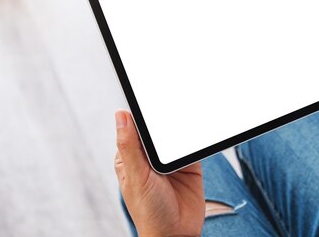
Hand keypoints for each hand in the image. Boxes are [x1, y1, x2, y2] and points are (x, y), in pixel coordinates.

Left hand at [114, 110, 204, 236]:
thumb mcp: (137, 176)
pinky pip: (192, 145)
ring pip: (175, 135)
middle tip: (172, 101)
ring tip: (187, 113)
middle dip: (164, 118)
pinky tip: (198, 129)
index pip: (135, 128)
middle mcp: (150, 157)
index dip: (141, 113)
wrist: (177, 234)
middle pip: (157, 129)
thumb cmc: (150, 212)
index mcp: (131, 157)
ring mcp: (170, 161)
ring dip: (181, 126)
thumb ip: (130, 146)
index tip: (148, 95)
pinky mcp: (189, 165)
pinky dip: (195, 137)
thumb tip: (120, 115)